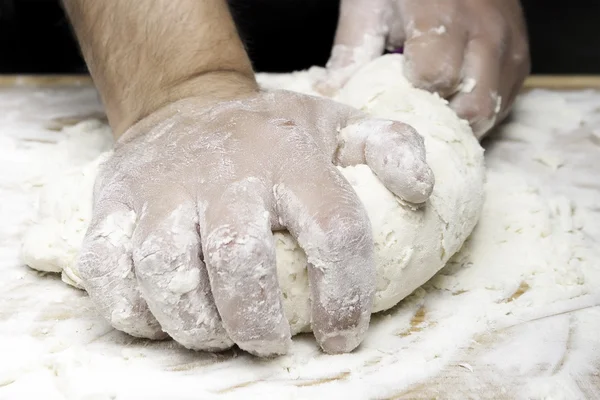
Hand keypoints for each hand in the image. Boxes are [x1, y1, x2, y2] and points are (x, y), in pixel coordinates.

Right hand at [77, 88, 433, 355]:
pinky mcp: (111, 204)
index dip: (345, 295)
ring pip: (167, 272)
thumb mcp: (338, 126)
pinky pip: (107, 272)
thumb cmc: (269, 133)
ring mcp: (160, 188)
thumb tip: (420, 191)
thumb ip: (390, 148)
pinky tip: (163, 316)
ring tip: (221, 334)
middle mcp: (223, 172)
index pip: (333, 228)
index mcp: (289, 156)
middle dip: (256, 323)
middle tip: (269, 343)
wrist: (186, 106)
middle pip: (239, 260)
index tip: (342, 335)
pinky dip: (133, 311)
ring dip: (196, 324)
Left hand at [318, 0, 529, 137]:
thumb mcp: (369, 4)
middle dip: (441, 119)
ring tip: (437, 109)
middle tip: (418, 112)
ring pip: (493, 109)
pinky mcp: (522, 56)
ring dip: (462, 121)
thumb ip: (352, 51)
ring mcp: (509, 45)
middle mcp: (485, 32)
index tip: (396, 92)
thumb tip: (328, 96)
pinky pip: (508, 100)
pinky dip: (482, 110)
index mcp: (442, 16)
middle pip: (471, 105)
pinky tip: (458, 99)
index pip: (435, 78)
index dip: (411, 95)